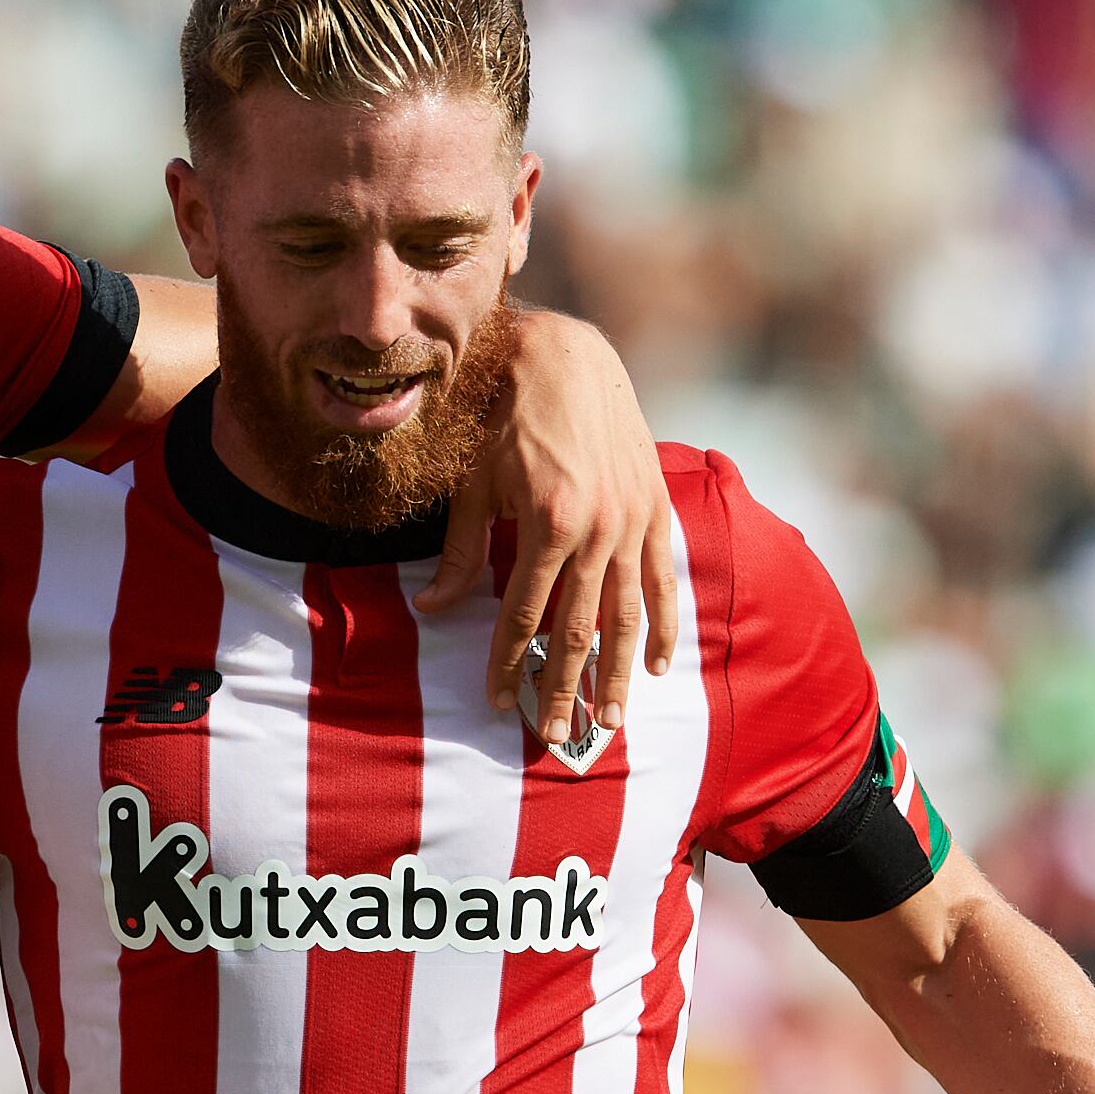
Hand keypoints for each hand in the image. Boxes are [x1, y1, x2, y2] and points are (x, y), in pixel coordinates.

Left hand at [422, 314, 681, 748]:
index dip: (508, 663)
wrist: (566, 357)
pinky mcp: (654, 509)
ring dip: (616, 673)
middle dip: (565, 687)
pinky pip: (662, 579)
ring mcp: (633, 521)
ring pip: (626, 615)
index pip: (525, 615)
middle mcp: (599, 528)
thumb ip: (461, 552)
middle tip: (556, 736)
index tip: (497, 702)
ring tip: (607, 719)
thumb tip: (431, 608)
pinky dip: (663, 624)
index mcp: (549, 523)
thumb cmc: (505, 416)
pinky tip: (657, 666)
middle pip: (581, 629)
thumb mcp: (473, 483)